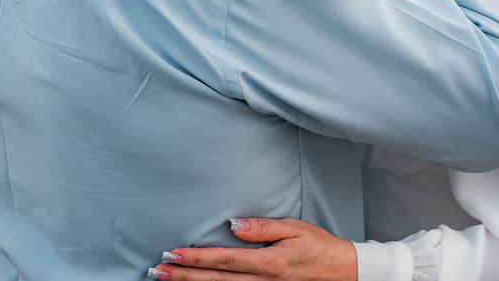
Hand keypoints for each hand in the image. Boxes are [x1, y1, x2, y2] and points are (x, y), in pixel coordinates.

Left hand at [153, 217, 355, 280]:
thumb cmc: (317, 245)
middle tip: (157, 270)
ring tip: (165, 279)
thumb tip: (232, 224)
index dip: (197, 258)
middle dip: (184, 276)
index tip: (174, 253)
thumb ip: (262, 227)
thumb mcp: (294, 227)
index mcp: (270, 263)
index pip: (226, 260)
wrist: (341, 272)